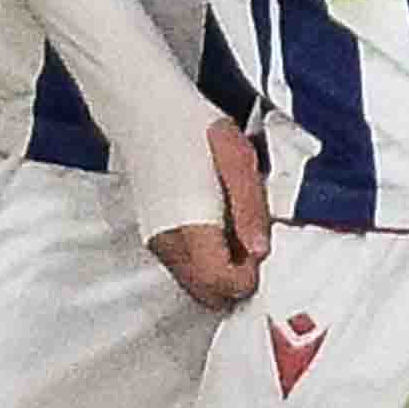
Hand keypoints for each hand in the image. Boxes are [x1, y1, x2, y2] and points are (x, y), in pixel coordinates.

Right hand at [146, 118, 271, 310]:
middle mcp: (167, 244)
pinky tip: (218, 229)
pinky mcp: (155, 240)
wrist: (148, 112)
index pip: (223, 284)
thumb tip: (261, 253)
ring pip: (197, 287)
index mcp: (189, 226)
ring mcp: (157, 244)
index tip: (259, 246)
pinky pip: (187, 271)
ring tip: (235, 231)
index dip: (249, 274)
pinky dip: (207, 264)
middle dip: (237, 280)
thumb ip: (250, 209)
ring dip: (222, 273)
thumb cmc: (196, 130)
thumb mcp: (237, 159)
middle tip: (250, 242)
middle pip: (209, 295)